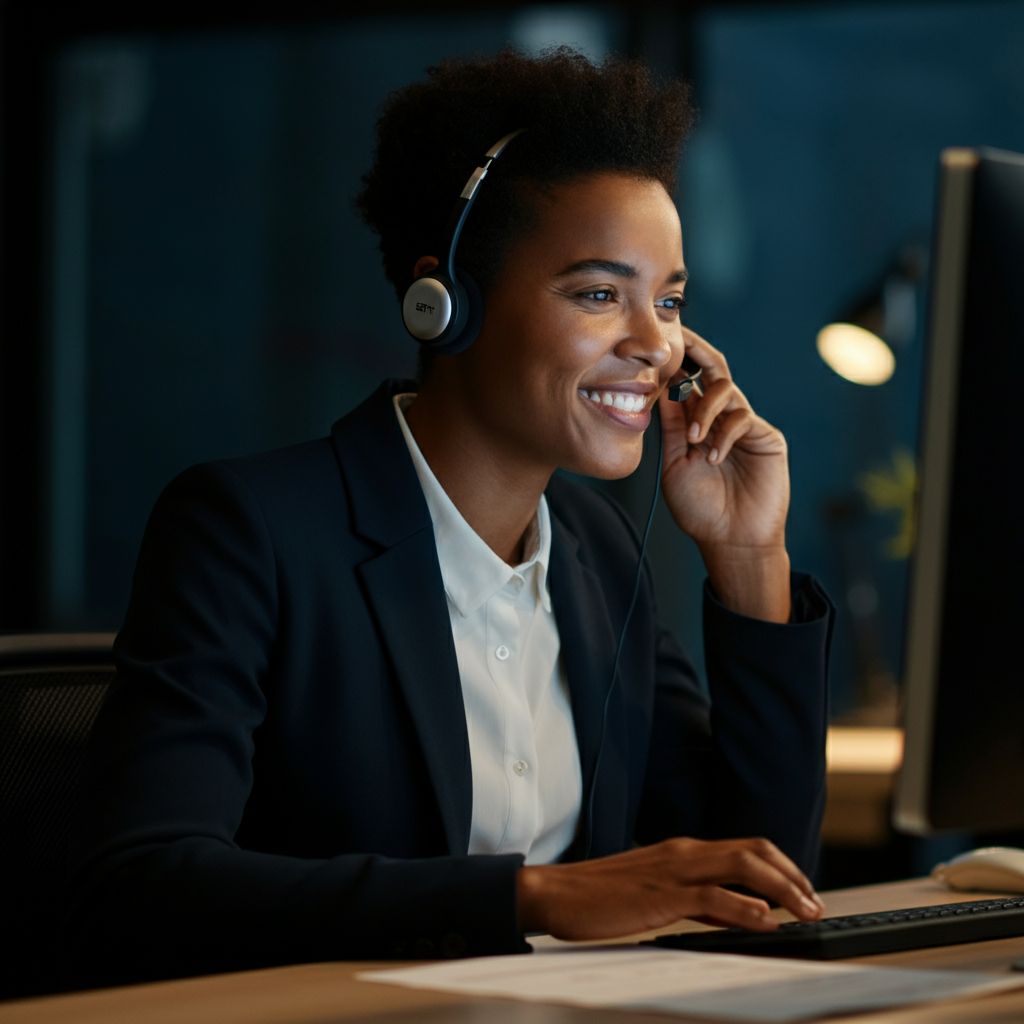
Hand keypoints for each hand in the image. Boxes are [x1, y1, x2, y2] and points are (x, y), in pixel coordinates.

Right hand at [517, 836, 823, 939]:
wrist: (556, 893)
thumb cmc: (601, 896)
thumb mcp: (658, 893)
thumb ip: (699, 899)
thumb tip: (741, 912)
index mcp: (683, 850)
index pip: (746, 847)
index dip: (782, 867)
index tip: (804, 891)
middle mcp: (684, 852)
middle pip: (754, 850)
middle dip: (792, 875)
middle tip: (816, 902)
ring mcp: (674, 870)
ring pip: (742, 867)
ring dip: (782, 889)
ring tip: (805, 912)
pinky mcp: (661, 894)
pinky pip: (713, 897)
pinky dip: (746, 908)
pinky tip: (765, 921)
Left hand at [659, 328, 790, 620]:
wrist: (731, 540)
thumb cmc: (700, 510)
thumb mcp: (674, 464)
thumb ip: (671, 428)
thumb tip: (660, 389)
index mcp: (696, 423)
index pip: (686, 382)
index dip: (674, 362)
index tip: (656, 345)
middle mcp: (721, 419)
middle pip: (713, 370)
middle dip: (696, 352)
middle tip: (680, 340)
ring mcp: (744, 426)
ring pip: (726, 390)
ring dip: (705, 409)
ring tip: (695, 440)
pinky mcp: (765, 437)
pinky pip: (742, 417)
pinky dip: (724, 432)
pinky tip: (713, 456)